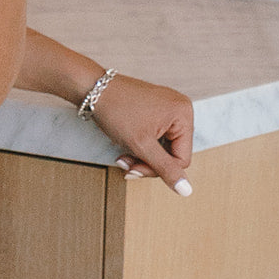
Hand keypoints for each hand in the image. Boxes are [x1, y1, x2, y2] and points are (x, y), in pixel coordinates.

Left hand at [87, 73, 193, 193]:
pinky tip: (125, 144)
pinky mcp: (156, 109)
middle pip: (172, 153)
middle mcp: (180, 109)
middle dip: (147, 162)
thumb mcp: (141, 145)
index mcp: (184, 114)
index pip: (182, 159)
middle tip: (125, 163)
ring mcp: (168, 108)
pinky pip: (155, 136)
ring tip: (122, 156)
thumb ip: (165, 169)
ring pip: (161, 146)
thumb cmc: (116, 110)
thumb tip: (187, 190)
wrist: (92, 88)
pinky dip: (140, 144)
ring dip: (141, 156)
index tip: (133, 170)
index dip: (158, 170)